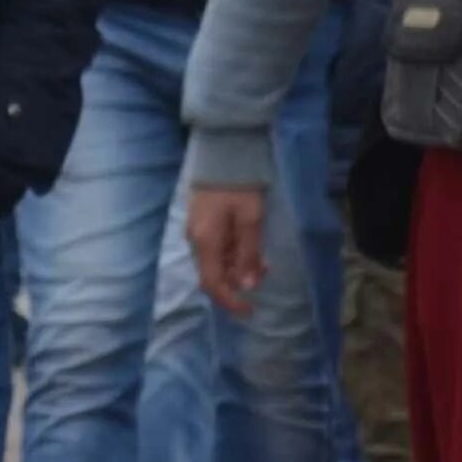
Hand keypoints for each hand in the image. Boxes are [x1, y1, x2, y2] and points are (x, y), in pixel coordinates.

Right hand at [189, 185, 267, 316]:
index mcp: (205, 242)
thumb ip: (248, 254)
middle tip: (265, 270)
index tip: (249, 311)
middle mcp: (195, 240)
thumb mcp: (251, 219)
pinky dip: (233, 252)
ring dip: (237, 265)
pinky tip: (249, 243)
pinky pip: (216, 247)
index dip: (230, 301)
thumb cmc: (240, 185)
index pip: (212, 284)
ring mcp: (196, 229)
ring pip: (215, 261)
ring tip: (263, 257)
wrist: (224, 151)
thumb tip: (247, 286)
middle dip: (238, 280)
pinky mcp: (201, 220)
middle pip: (213, 273)